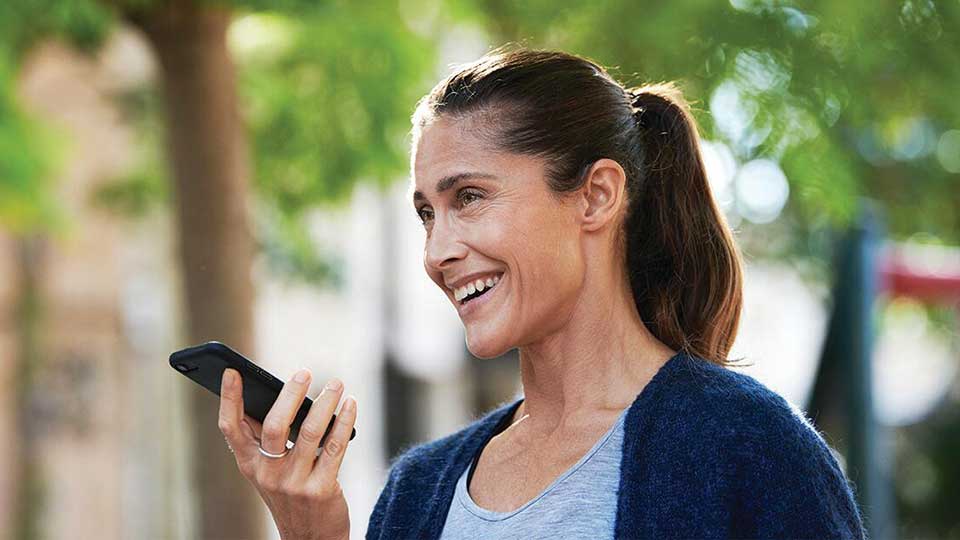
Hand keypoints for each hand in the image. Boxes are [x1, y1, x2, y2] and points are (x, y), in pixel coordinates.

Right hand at [218, 367, 355, 539]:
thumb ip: (269, 439)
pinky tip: (350, 405)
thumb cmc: (292, 493)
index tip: (232, 371)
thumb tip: (283, 393)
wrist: (310, 538)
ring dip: (326, 402)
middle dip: (289, 394)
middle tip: (304, 372)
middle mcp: (267, 474)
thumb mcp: (270, 471)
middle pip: (274, 425)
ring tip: (336, 384)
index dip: (229, 398)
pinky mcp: (321, 489)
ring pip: (310, 432)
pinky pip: (335, 446)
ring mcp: (294, 483)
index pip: (231, 428)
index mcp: (250, 464)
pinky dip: (344, 421)